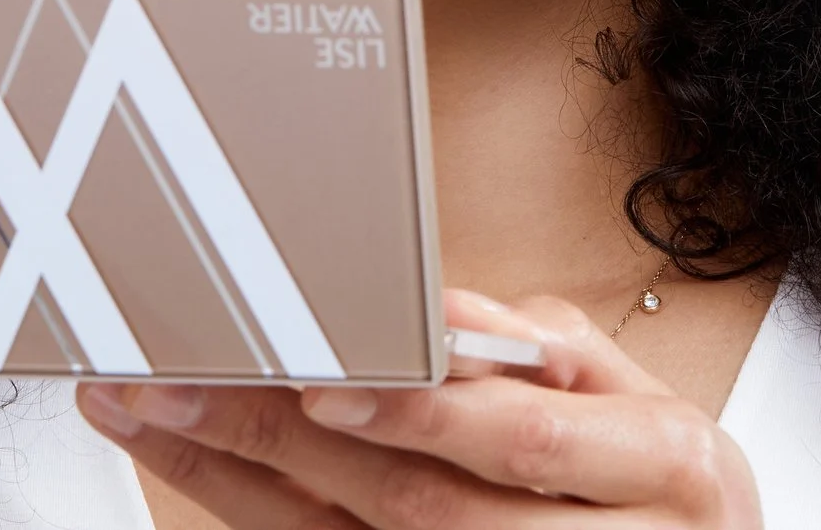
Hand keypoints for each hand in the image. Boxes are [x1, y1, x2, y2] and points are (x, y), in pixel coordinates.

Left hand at [78, 291, 761, 527]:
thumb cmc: (661, 490)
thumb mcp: (635, 401)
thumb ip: (541, 352)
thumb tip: (443, 312)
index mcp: (664, 464)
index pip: (520, 432)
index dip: (415, 407)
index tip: (313, 373)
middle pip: (420, 503)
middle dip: (282, 436)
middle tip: (173, 379)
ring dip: (243, 481)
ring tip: (156, 416)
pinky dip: (267, 517)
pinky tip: (205, 471)